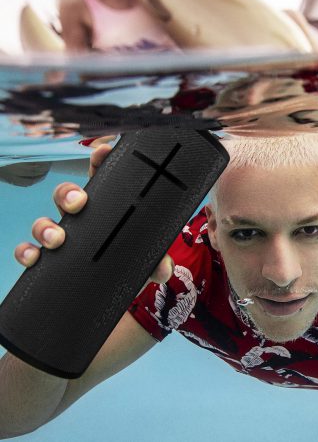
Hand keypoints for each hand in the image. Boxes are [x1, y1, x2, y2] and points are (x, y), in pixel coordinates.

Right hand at [14, 142, 173, 287]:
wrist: (113, 292)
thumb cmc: (129, 265)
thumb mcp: (146, 262)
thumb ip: (157, 263)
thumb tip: (163, 269)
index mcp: (107, 211)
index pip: (103, 180)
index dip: (99, 162)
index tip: (103, 151)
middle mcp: (81, 220)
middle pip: (66, 195)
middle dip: (68, 194)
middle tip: (79, 203)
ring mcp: (63, 238)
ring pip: (45, 222)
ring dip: (46, 226)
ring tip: (58, 239)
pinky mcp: (49, 260)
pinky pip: (30, 251)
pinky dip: (26, 252)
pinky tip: (34, 257)